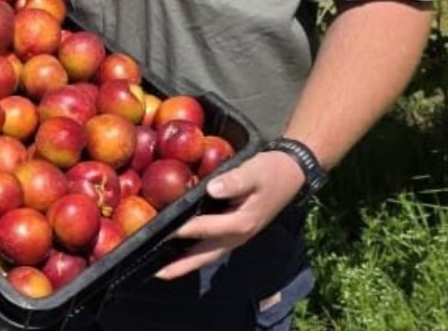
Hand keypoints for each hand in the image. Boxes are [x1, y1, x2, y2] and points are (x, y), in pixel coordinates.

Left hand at [153, 149, 304, 279]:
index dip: (179, 230)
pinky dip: (197, 254)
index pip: (203, 228)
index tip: (157, 234)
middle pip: (204, 255)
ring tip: (164, 270)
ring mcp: (237, 237)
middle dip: (181, 266)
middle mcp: (237, 236)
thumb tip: (211, 189)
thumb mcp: (253, 172)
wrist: (291, 175)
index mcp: (240, 223)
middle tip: (157, 274)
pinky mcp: (236, 232)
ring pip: (208, 255)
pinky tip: (182, 252)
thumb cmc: (270, 172)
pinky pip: (212, 248)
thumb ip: (233, 181)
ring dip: (187, 264)